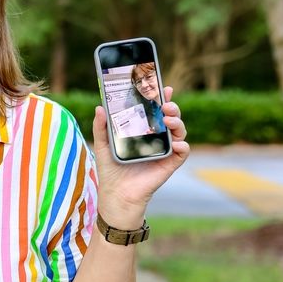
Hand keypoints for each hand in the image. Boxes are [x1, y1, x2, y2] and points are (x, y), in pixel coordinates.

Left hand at [92, 86, 189, 229]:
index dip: (160, 98)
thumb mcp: (103, 145)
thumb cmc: (110, 170)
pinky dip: (183, 146)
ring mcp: (165, 150)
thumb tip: (99, 107)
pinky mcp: (169, 164)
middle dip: (171, 107)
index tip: (162, 86)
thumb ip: (101, 127)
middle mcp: (156, 138)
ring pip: (179, 131)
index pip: (154, 110)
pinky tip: (177, 143)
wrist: (116, 195)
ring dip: (177, 123)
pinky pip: (182, 153)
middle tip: (165, 104)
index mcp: (142, 130)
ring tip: (168, 119)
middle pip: (170, 117)